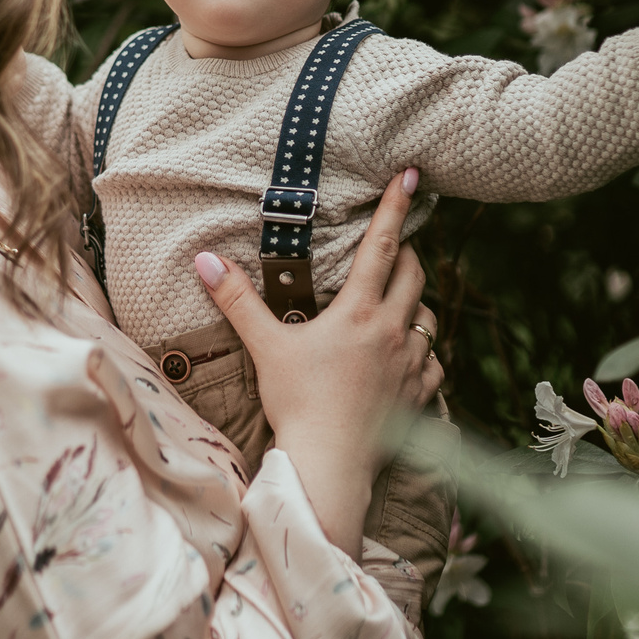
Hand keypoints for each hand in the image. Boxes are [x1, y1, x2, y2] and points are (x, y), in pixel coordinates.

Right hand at [192, 168, 439, 553]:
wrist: (330, 462)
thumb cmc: (297, 403)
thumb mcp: (266, 347)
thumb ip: (237, 301)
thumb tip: (204, 260)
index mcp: (359, 311)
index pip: (383, 245)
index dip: (397, 206)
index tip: (413, 175)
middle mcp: (393, 330)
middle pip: (414, 274)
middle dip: (408, 253)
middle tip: (396, 245)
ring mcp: (411, 363)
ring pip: (428, 316)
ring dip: (416, 303)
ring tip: (400, 301)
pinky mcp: (420, 394)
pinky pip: (434, 363)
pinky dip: (425, 354)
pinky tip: (411, 357)